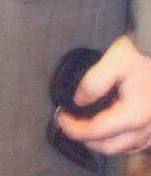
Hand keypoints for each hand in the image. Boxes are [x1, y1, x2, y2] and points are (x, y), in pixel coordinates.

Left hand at [57, 35, 150, 155]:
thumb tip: (79, 100)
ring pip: (123, 149)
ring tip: (85, 127)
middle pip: (108, 147)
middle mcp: (145, 128)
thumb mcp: (115, 60)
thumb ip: (94, 82)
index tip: (60, 117)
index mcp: (133, 115)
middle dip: (84, 138)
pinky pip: (136, 144)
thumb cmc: (142, 54)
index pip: (96, 131)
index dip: (73, 128)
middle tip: (69, 123)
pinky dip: (119, 141)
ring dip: (101, 142)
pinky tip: (111, 130)